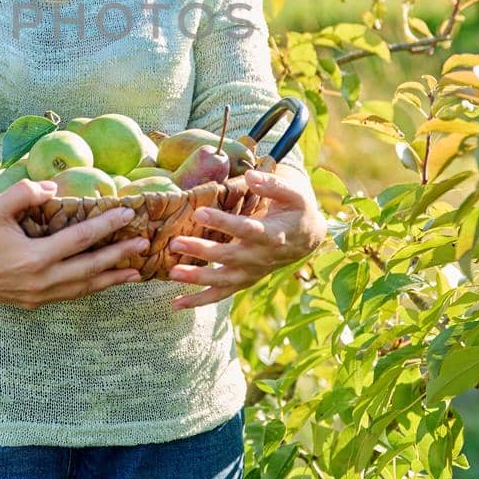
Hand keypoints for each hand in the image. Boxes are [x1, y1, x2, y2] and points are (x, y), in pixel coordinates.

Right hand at [0, 179, 148, 309]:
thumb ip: (25, 193)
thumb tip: (54, 189)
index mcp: (35, 257)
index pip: (81, 239)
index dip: (107, 225)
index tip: (128, 214)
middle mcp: (41, 281)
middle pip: (91, 269)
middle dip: (120, 256)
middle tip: (144, 244)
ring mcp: (37, 295)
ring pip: (83, 288)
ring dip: (110, 279)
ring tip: (134, 272)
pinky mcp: (32, 302)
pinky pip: (69, 295)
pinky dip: (89, 288)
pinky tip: (100, 282)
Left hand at [167, 167, 326, 310]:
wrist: (306, 238)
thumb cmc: (296, 211)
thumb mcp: (293, 193)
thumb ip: (272, 184)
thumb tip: (250, 175)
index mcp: (272, 234)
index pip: (245, 229)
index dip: (223, 223)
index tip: (199, 213)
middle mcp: (260, 257)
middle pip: (228, 257)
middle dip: (202, 251)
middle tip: (176, 243)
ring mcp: (251, 272)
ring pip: (223, 280)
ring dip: (197, 278)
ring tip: (172, 272)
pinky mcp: (244, 280)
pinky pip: (221, 294)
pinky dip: (199, 300)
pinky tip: (176, 303)